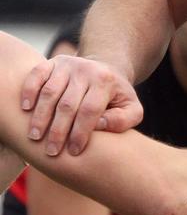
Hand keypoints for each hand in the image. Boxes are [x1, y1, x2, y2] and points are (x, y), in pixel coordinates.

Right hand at [20, 54, 142, 155]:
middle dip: (58, 130)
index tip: (73, 151)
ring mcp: (68, 64)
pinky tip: (25, 109)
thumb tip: (99, 124)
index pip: (90, 110)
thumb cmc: (116, 98)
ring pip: (50, 92)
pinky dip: (29, 91)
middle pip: (68, 104)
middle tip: (51, 151)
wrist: (106, 70)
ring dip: (41, 116)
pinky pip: (37, 75)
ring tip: (35, 137)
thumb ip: (123, 120)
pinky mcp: (53, 62)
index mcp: (106, 81)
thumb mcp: (132, 109)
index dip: (80, 133)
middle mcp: (86, 70)